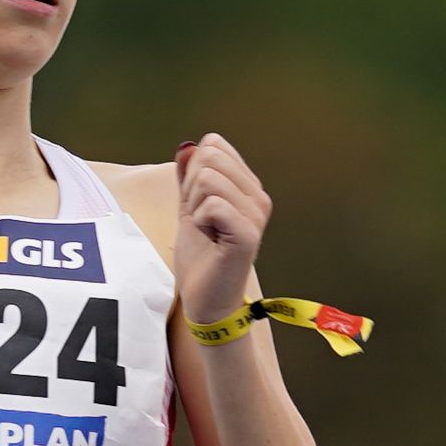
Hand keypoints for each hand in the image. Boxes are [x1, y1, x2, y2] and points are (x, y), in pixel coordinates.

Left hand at [174, 133, 272, 324]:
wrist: (206, 299)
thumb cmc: (201, 257)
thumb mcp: (189, 209)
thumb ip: (188, 177)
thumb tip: (187, 146)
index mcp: (247, 187)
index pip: (213, 146)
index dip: (192, 174)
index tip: (197, 206)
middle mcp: (257, 196)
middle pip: (209, 158)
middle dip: (191, 189)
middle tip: (201, 220)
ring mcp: (256, 214)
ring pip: (208, 179)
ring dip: (195, 208)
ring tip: (207, 232)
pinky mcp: (248, 233)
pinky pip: (213, 204)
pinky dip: (200, 222)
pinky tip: (210, 240)